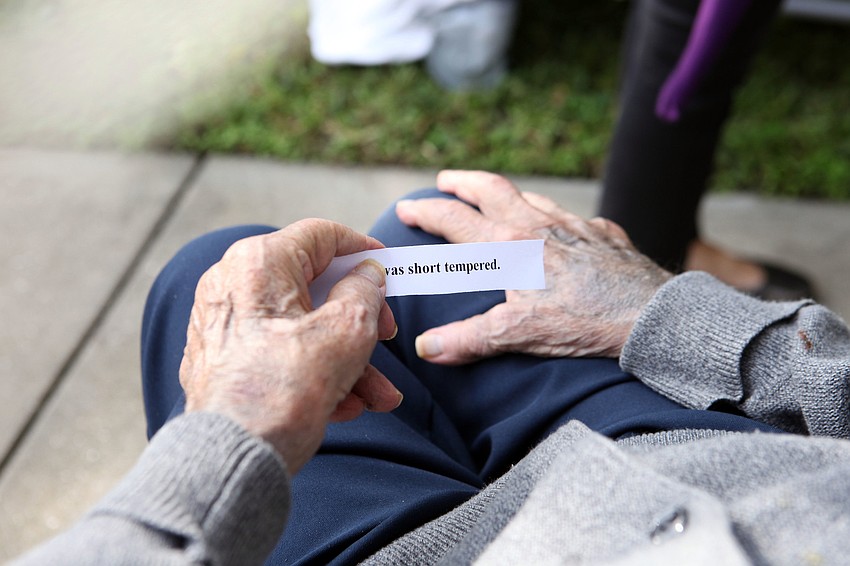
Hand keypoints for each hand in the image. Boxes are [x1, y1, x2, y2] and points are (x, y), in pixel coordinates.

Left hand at [179, 219, 401, 473]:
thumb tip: (366, 275)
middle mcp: (232, 285)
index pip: (321, 235)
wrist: (233, 458)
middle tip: (385, 339)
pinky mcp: (220, 361)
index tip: (387, 267)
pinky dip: (313, 371)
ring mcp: (223, 324)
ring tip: (377, 395)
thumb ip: (365, 291)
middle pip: (313, 288)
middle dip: (359, 320)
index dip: (362, 249)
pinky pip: (278, 352)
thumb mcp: (347, 330)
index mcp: (259, 262)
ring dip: (345, 358)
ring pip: (300, 327)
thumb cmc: (285, 390)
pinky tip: (345, 404)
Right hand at [395, 170, 671, 363]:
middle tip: (445, 180)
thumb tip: (428, 348)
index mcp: (511, 245)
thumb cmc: (585, 324)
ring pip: (532, 196)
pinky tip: (559, 227)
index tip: (406, 207)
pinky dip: (553, 215)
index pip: (457, 219)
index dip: (427, 211)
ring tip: (494, 197)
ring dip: (507, 193)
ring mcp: (575, 225)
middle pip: (492, 189)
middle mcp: (540, 225)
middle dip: (463, 182)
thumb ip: (469, 339)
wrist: (652, 317)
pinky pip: (572, 216)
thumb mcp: (519, 334)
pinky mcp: (605, 235)